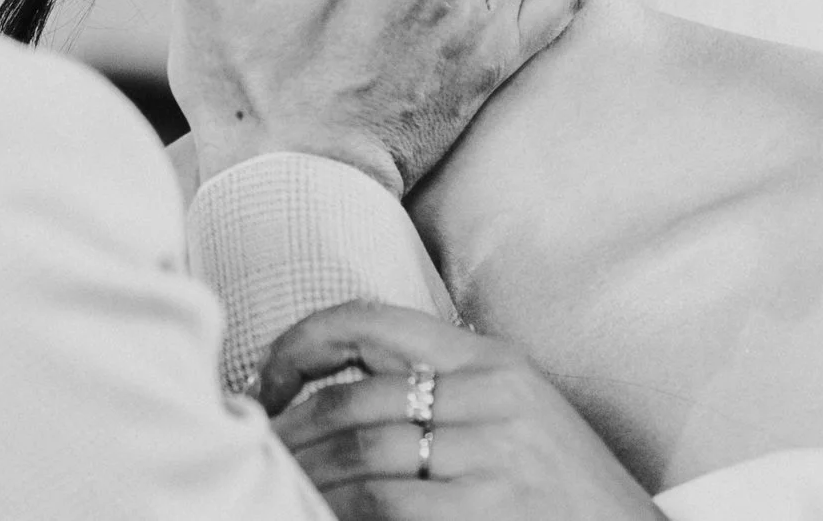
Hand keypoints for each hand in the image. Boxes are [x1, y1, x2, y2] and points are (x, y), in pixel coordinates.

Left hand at [263, 303, 662, 520]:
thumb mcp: (515, 415)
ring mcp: (493, 462)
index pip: (371, 322)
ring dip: (305, 479)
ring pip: (361, 460)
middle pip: (353, 404)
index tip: (268, 380)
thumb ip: (440, 391)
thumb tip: (333, 396)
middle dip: (290, 432)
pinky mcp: (486, 516)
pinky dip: (340, 513)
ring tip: (277, 491)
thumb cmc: (565, 492)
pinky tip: (319, 516)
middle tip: (256, 452)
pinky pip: (385, 509)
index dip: (302, 344)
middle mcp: (493, 401)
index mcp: (494, 362)